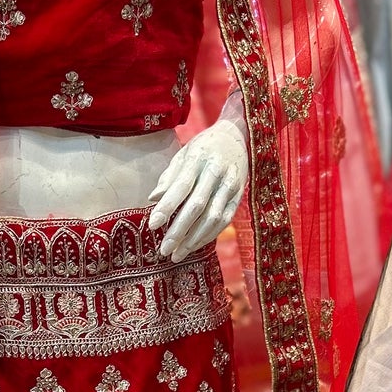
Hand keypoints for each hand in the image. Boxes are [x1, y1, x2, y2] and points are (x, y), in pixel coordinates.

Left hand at [147, 120, 248, 260]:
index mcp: (198, 159)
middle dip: (179, 230)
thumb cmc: (202, 148)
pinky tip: (194, 245)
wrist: (237, 137)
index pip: (181, 186)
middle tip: (164, 250)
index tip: (152, 225)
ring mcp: (230, 185)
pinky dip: (208, 236)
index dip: (167, 207)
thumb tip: (152, 199)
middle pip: (197, 206)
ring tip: (177, 254)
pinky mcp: (239, 196)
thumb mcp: (183, 154)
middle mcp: (216, 172)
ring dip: (194, 239)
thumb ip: (169, 177)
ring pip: (213, 217)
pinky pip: (224, 221)